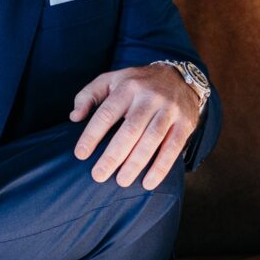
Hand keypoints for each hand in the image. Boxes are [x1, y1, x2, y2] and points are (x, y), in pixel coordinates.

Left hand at [70, 64, 204, 190]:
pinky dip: (161, 167)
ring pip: (151, 139)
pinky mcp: (185, 123)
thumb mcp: (111, 80)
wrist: (179, 77)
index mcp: (127, 86)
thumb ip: (88, 96)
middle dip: (113, 155)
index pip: (107, 113)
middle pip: (130, 130)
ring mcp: (169, 110)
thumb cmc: (137, 84)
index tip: (80, 155)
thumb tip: (74, 117)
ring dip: (135, 163)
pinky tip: (149, 182)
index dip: (92, 135)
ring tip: (121, 181)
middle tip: (98, 175)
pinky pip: (173, 147)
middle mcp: (149, 97)